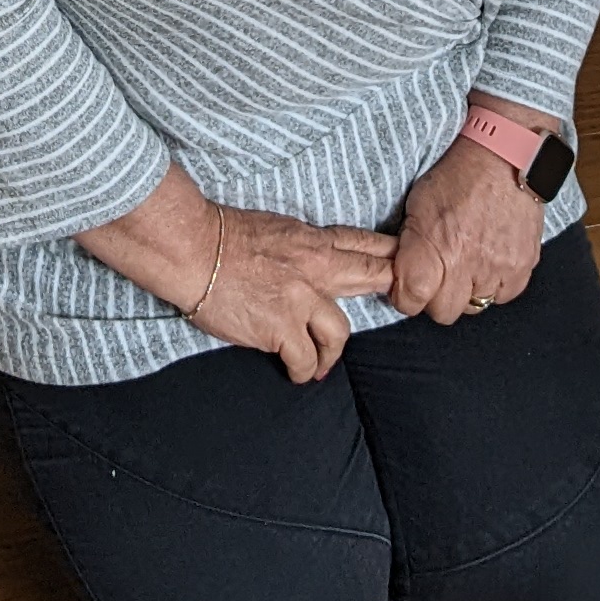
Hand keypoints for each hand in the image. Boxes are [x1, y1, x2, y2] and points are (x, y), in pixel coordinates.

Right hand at [195, 205, 403, 383]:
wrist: (193, 249)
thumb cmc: (223, 236)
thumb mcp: (275, 228)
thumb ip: (302, 246)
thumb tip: (315, 262)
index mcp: (313, 241)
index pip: (364, 244)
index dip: (391, 255)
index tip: (406, 265)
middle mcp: (315, 269)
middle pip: (372, 277)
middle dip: (392, 289)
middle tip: (402, 304)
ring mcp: (300, 300)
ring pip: (340, 334)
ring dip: (332, 352)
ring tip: (321, 362)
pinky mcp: (281, 330)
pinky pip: (307, 361)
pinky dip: (305, 371)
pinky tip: (297, 372)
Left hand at [390, 121, 548, 324]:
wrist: (504, 156)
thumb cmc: (457, 176)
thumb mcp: (416, 206)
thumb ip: (407, 249)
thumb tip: (401, 280)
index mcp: (434, 248)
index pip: (410, 302)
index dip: (406, 296)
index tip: (409, 285)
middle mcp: (466, 265)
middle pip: (443, 312)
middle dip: (437, 297)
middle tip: (439, 273)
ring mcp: (498, 268)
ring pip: (474, 306)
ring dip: (468, 290)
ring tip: (467, 262)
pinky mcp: (524, 266)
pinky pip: (504, 296)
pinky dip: (496, 284)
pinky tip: (490, 261)